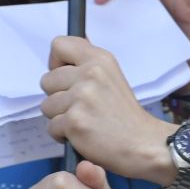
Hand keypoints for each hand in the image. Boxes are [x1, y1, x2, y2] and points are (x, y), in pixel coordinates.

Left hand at [41, 36, 169, 177]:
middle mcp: (90, 74)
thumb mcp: (112, 77)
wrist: (143, 144)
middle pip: (46, 80)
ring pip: (46, 105)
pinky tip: (83, 135)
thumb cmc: (125, 116)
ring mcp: (81, 97)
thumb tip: (62, 57)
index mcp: (99, 59)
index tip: (67, 78)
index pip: (58, 44)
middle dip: (58, 97)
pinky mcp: (74, 121)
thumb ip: (87, 65)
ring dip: (60, 117)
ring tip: (84, 121)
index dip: (56, 63)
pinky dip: (63, 135)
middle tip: (81, 107)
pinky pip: (51, 127)